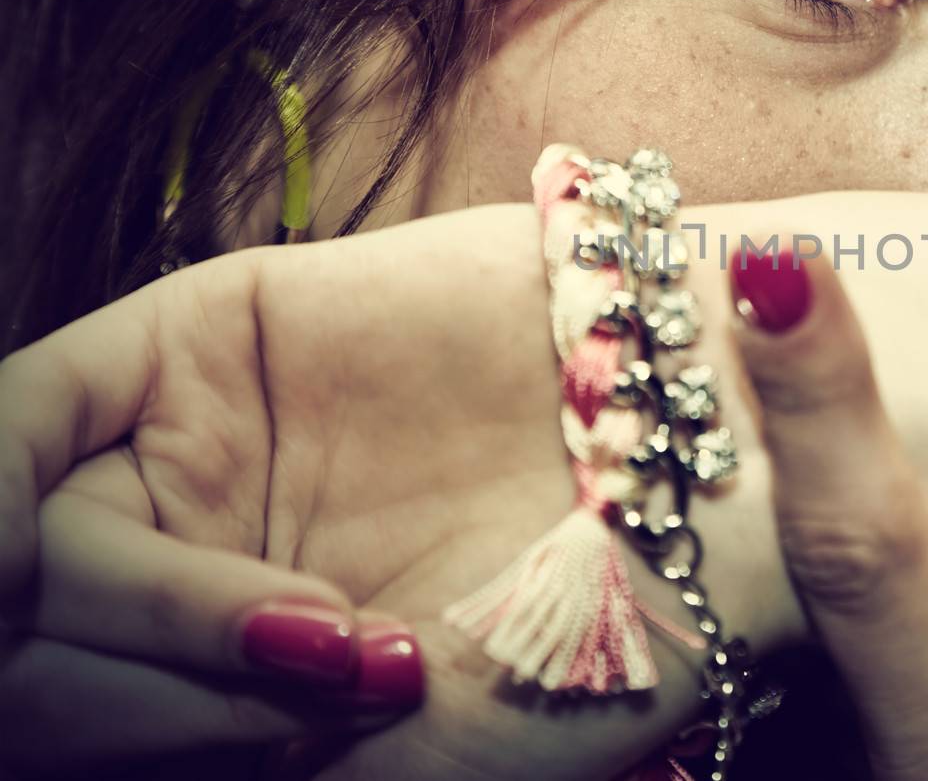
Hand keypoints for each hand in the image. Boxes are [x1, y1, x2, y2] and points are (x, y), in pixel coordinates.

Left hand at [0, 204, 782, 778]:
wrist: (707, 461)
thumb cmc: (600, 631)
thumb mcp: (431, 771)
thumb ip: (261, 763)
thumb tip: (74, 743)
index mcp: (237, 685)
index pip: (73, 726)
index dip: (136, 737)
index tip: (286, 735)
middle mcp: (198, 568)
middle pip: (31, 650)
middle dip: (146, 698)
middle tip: (334, 677)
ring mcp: (193, 456)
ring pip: (25, 539)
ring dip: (142, 611)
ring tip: (327, 630)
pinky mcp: (204, 339)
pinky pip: (27, 406)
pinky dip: (3, 467)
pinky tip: (34, 519)